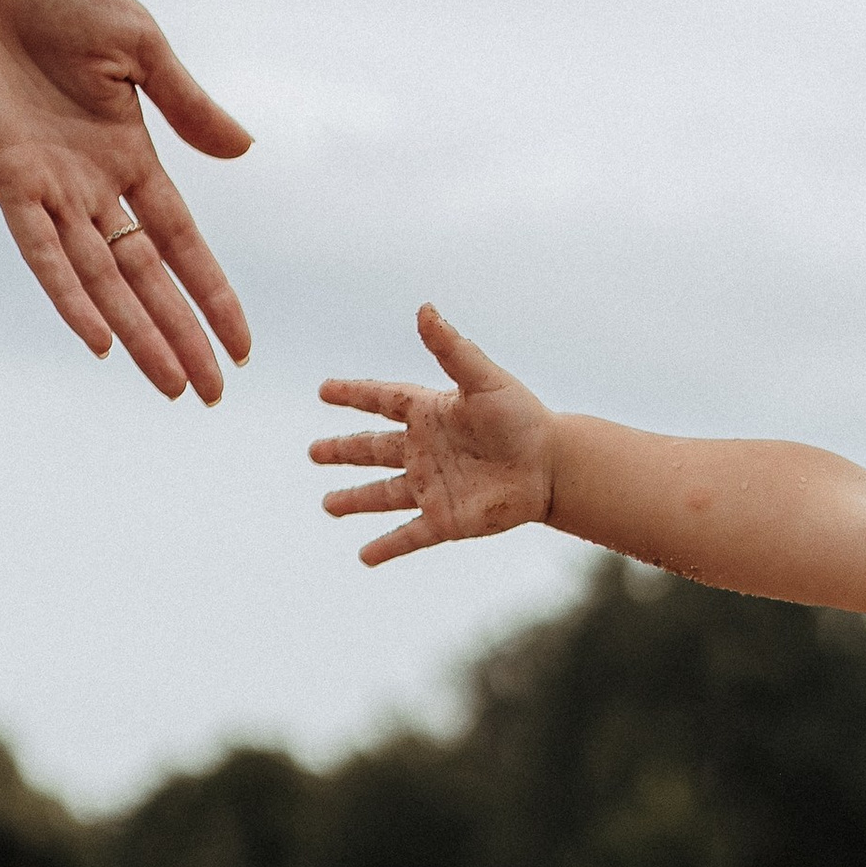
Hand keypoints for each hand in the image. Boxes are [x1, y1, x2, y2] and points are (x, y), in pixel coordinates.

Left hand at [0, 0, 250, 403]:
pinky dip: (70, 296)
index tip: (242, 348)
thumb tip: (244, 151)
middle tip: (211, 397)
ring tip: (171, 386)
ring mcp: (49, 187)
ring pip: (101, 279)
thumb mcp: (139, 43)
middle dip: (181, 336)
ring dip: (137, 333)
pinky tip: (99, 342)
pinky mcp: (5, 177)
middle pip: (146, 277)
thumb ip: (186, 103)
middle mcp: (92, 184)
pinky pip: (42, 251)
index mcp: (129, 153)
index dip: (213, 293)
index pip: (182, 241)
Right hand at [311, 307, 555, 564]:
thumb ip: (451, 349)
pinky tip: (364, 557)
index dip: (353, 394)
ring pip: (383, 495)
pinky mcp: (445, 520)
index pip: (382, 400)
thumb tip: (424, 309)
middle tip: (313, 452)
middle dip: (343, 451)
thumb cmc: (523, 418)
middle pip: (373, 450)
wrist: (553, 467)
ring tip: (328, 505)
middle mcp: (426, 451)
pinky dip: (386, 547)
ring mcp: (433, 487)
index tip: (324, 391)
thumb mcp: (483, 379)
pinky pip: (409, 536)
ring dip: (355, 501)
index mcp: (430, 413)